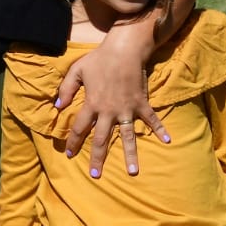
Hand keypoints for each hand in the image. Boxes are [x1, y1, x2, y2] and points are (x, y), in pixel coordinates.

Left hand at [57, 20, 167, 176]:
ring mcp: (127, 109)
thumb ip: (66, 89)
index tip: (69, 155)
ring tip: (132, 172)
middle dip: (98, 158)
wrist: (124, 50)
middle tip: (96, 175)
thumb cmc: (98, 59)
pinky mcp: (141, 104)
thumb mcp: (76, 71)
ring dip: (130, 155)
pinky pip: (151, 119)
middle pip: (102, 139)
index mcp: (92, 104)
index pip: (80, 128)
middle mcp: (109, 111)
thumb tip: (57, 107)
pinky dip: (160, 129)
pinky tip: (167, 141)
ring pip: (128, 136)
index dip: (74, 142)